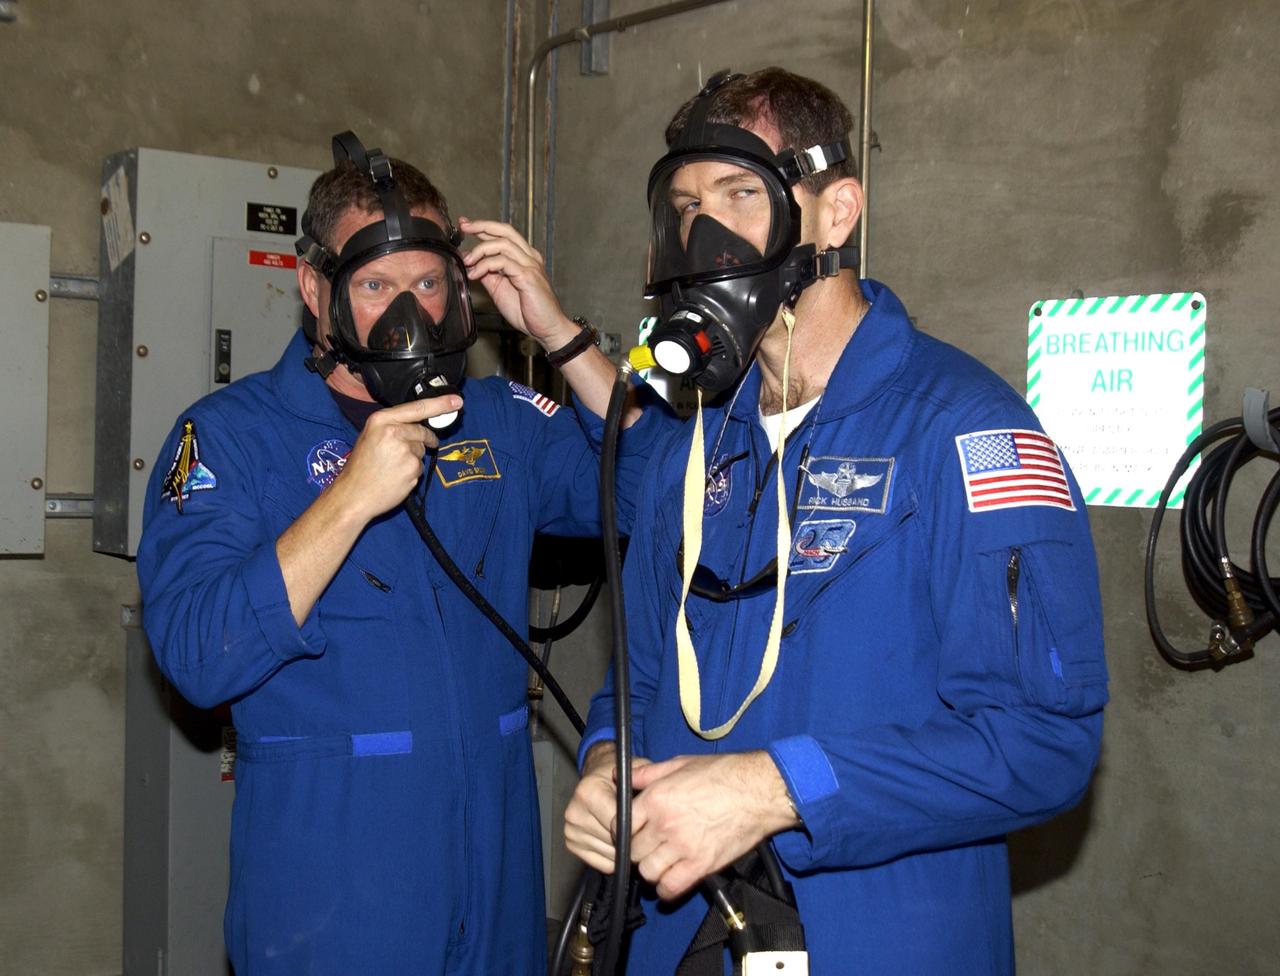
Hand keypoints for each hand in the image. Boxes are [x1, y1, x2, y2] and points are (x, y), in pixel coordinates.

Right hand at [329, 396, 461, 522]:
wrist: (353, 495)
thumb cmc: (360, 467)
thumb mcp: (369, 436)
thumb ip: (392, 426)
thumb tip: (417, 423)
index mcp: (381, 420)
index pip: (417, 408)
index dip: (440, 404)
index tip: (456, 402)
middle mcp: (394, 432)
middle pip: (422, 431)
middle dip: (423, 439)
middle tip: (407, 451)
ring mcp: (405, 451)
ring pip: (421, 450)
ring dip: (413, 458)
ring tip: (391, 467)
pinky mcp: (413, 469)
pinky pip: (420, 467)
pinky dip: (411, 472)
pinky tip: (395, 477)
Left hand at [458, 217, 578, 350]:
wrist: (548, 328)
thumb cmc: (528, 312)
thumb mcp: (500, 289)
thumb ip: (488, 274)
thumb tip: (471, 263)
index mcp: (523, 258)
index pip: (503, 235)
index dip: (483, 227)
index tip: (465, 225)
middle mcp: (529, 257)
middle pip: (505, 231)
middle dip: (482, 226)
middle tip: (464, 227)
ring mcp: (530, 265)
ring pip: (502, 244)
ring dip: (480, 250)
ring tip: (467, 261)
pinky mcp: (528, 276)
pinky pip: (503, 262)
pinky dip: (486, 265)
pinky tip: (475, 274)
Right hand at [564, 742, 650, 874]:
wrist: (597, 778)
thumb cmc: (618, 776)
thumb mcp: (634, 771)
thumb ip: (644, 781)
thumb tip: (652, 799)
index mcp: (588, 792)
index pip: (618, 822)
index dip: (637, 825)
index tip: (647, 823)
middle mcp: (575, 812)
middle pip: (614, 841)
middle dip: (631, 838)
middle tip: (640, 828)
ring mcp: (571, 830)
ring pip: (610, 855)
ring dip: (623, 849)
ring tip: (628, 832)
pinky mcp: (572, 844)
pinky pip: (603, 863)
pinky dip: (614, 857)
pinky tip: (617, 840)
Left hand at [629, 751, 798, 900]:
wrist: (758, 791)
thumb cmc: (723, 773)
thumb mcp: (680, 763)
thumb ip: (648, 773)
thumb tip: (622, 777)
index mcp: (657, 798)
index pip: (620, 826)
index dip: (623, 830)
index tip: (631, 831)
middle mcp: (665, 824)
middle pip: (633, 851)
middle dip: (638, 849)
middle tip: (649, 845)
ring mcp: (683, 847)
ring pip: (647, 872)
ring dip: (651, 868)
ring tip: (661, 860)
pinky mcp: (701, 865)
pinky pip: (670, 888)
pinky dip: (666, 888)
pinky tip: (671, 878)